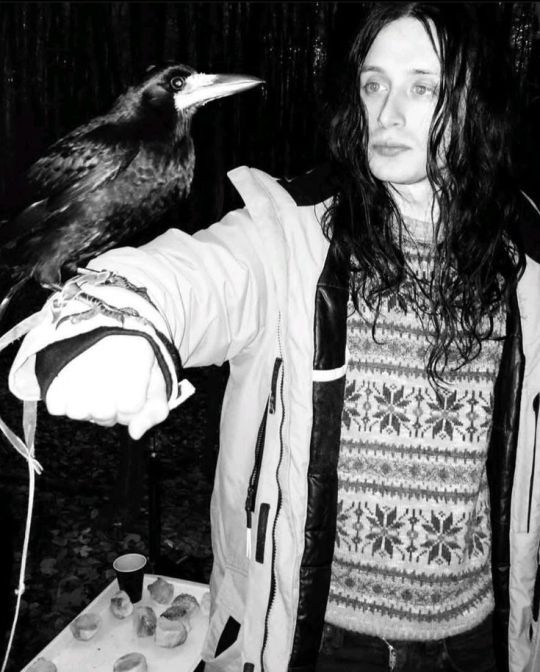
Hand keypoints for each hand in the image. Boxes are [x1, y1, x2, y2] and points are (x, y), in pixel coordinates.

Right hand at [45, 335, 169, 439]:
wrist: (99, 318)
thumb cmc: (132, 351)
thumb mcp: (156, 376)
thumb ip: (156, 409)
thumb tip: (135, 434)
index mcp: (131, 367)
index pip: (130, 409)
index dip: (132, 401)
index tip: (131, 381)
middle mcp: (101, 373)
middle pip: (104, 415)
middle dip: (110, 405)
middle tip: (109, 380)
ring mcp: (74, 376)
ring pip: (80, 413)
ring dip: (86, 403)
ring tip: (92, 379)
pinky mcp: (51, 376)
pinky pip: (57, 407)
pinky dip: (64, 399)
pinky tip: (74, 381)